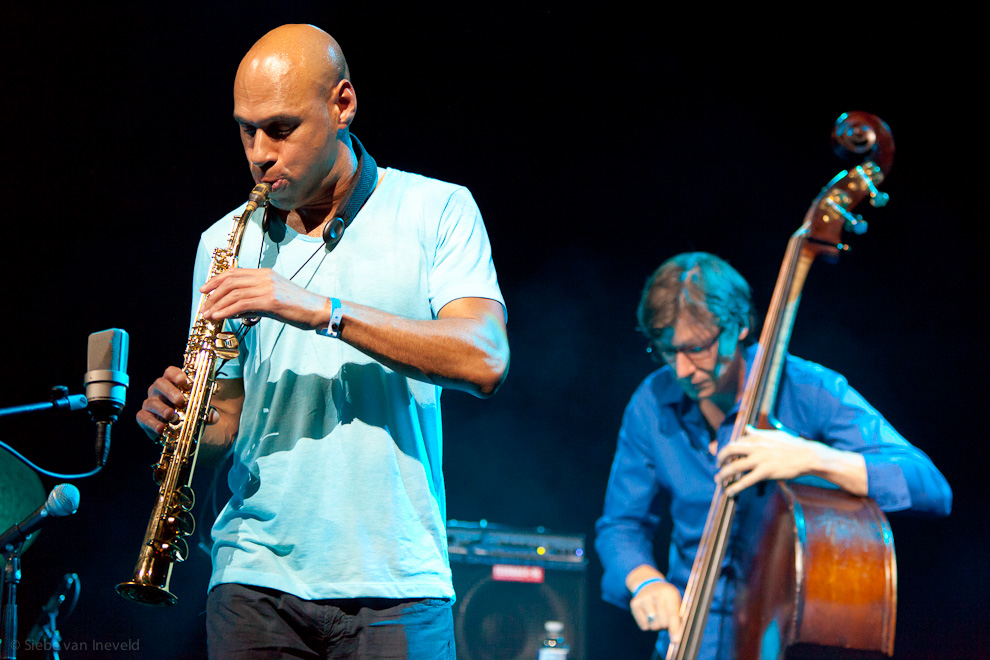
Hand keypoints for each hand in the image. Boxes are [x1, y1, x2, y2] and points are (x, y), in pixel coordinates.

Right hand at [135, 366, 219, 439]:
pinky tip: (161, 428)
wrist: (180, 431)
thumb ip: (208, 412)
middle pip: (160, 383)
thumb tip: (213, 416)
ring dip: (162, 409)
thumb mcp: (201, 411)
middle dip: (170, 391)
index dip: (176, 374)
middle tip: (181, 401)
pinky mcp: (144, 418)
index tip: (184, 381)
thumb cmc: (189, 414)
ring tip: (173, 417)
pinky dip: (152, 423)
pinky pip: (143, 417)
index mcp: (172, 383)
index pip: (170, 372)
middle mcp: (159, 391)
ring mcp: (150, 404)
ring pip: (151, 402)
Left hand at [200, 268, 330, 329]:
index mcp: (265, 274)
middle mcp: (265, 277)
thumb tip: (234, 310)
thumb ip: (254, 302)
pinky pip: (242, 304)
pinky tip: (219, 317)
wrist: (318, 311)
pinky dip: (226, 311)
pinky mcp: (270, 300)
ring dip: (217, 305)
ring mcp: (268, 287)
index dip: (216, 280)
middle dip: (213, 294)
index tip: (205, 290)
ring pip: (233, 293)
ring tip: (208, 315)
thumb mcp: (274, 301)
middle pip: (230, 281)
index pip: (234, 272)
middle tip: (204, 306)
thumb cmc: (298, 308)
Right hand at [630, 578, 681, 638]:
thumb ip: (678, 618)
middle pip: (662, 622)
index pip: (672, 614)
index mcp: (670, 593)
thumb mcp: (675, 602)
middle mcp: (656, 593)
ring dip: (657, 626)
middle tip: (666, 620)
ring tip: (658, 617)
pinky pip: (643, 625)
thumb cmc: (666, 598)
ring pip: (652, 624)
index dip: (674, 628)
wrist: (648, 583)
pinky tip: (649, 615)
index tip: (675, 640)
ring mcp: (644, 598)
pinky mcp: (634, 603)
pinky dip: (648, 625)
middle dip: (665, 626)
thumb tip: (676, 637)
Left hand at [715, 425, 819, 496]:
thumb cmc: (793, 445)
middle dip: (720, 459)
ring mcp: (760, 459)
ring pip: (734, 467)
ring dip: (723, 474)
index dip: (728, 450)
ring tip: (718, 480)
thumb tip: (747, 428)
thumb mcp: (774, 435)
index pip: (736, 442)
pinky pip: (746, 481)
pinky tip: (729, 491)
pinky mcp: (765, 472)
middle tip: (718, 465)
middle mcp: (755, 447)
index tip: (725, 456)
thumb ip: (758, 433)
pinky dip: (735, 487)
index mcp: (757, 437)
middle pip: (729, 451)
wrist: (808, 456)